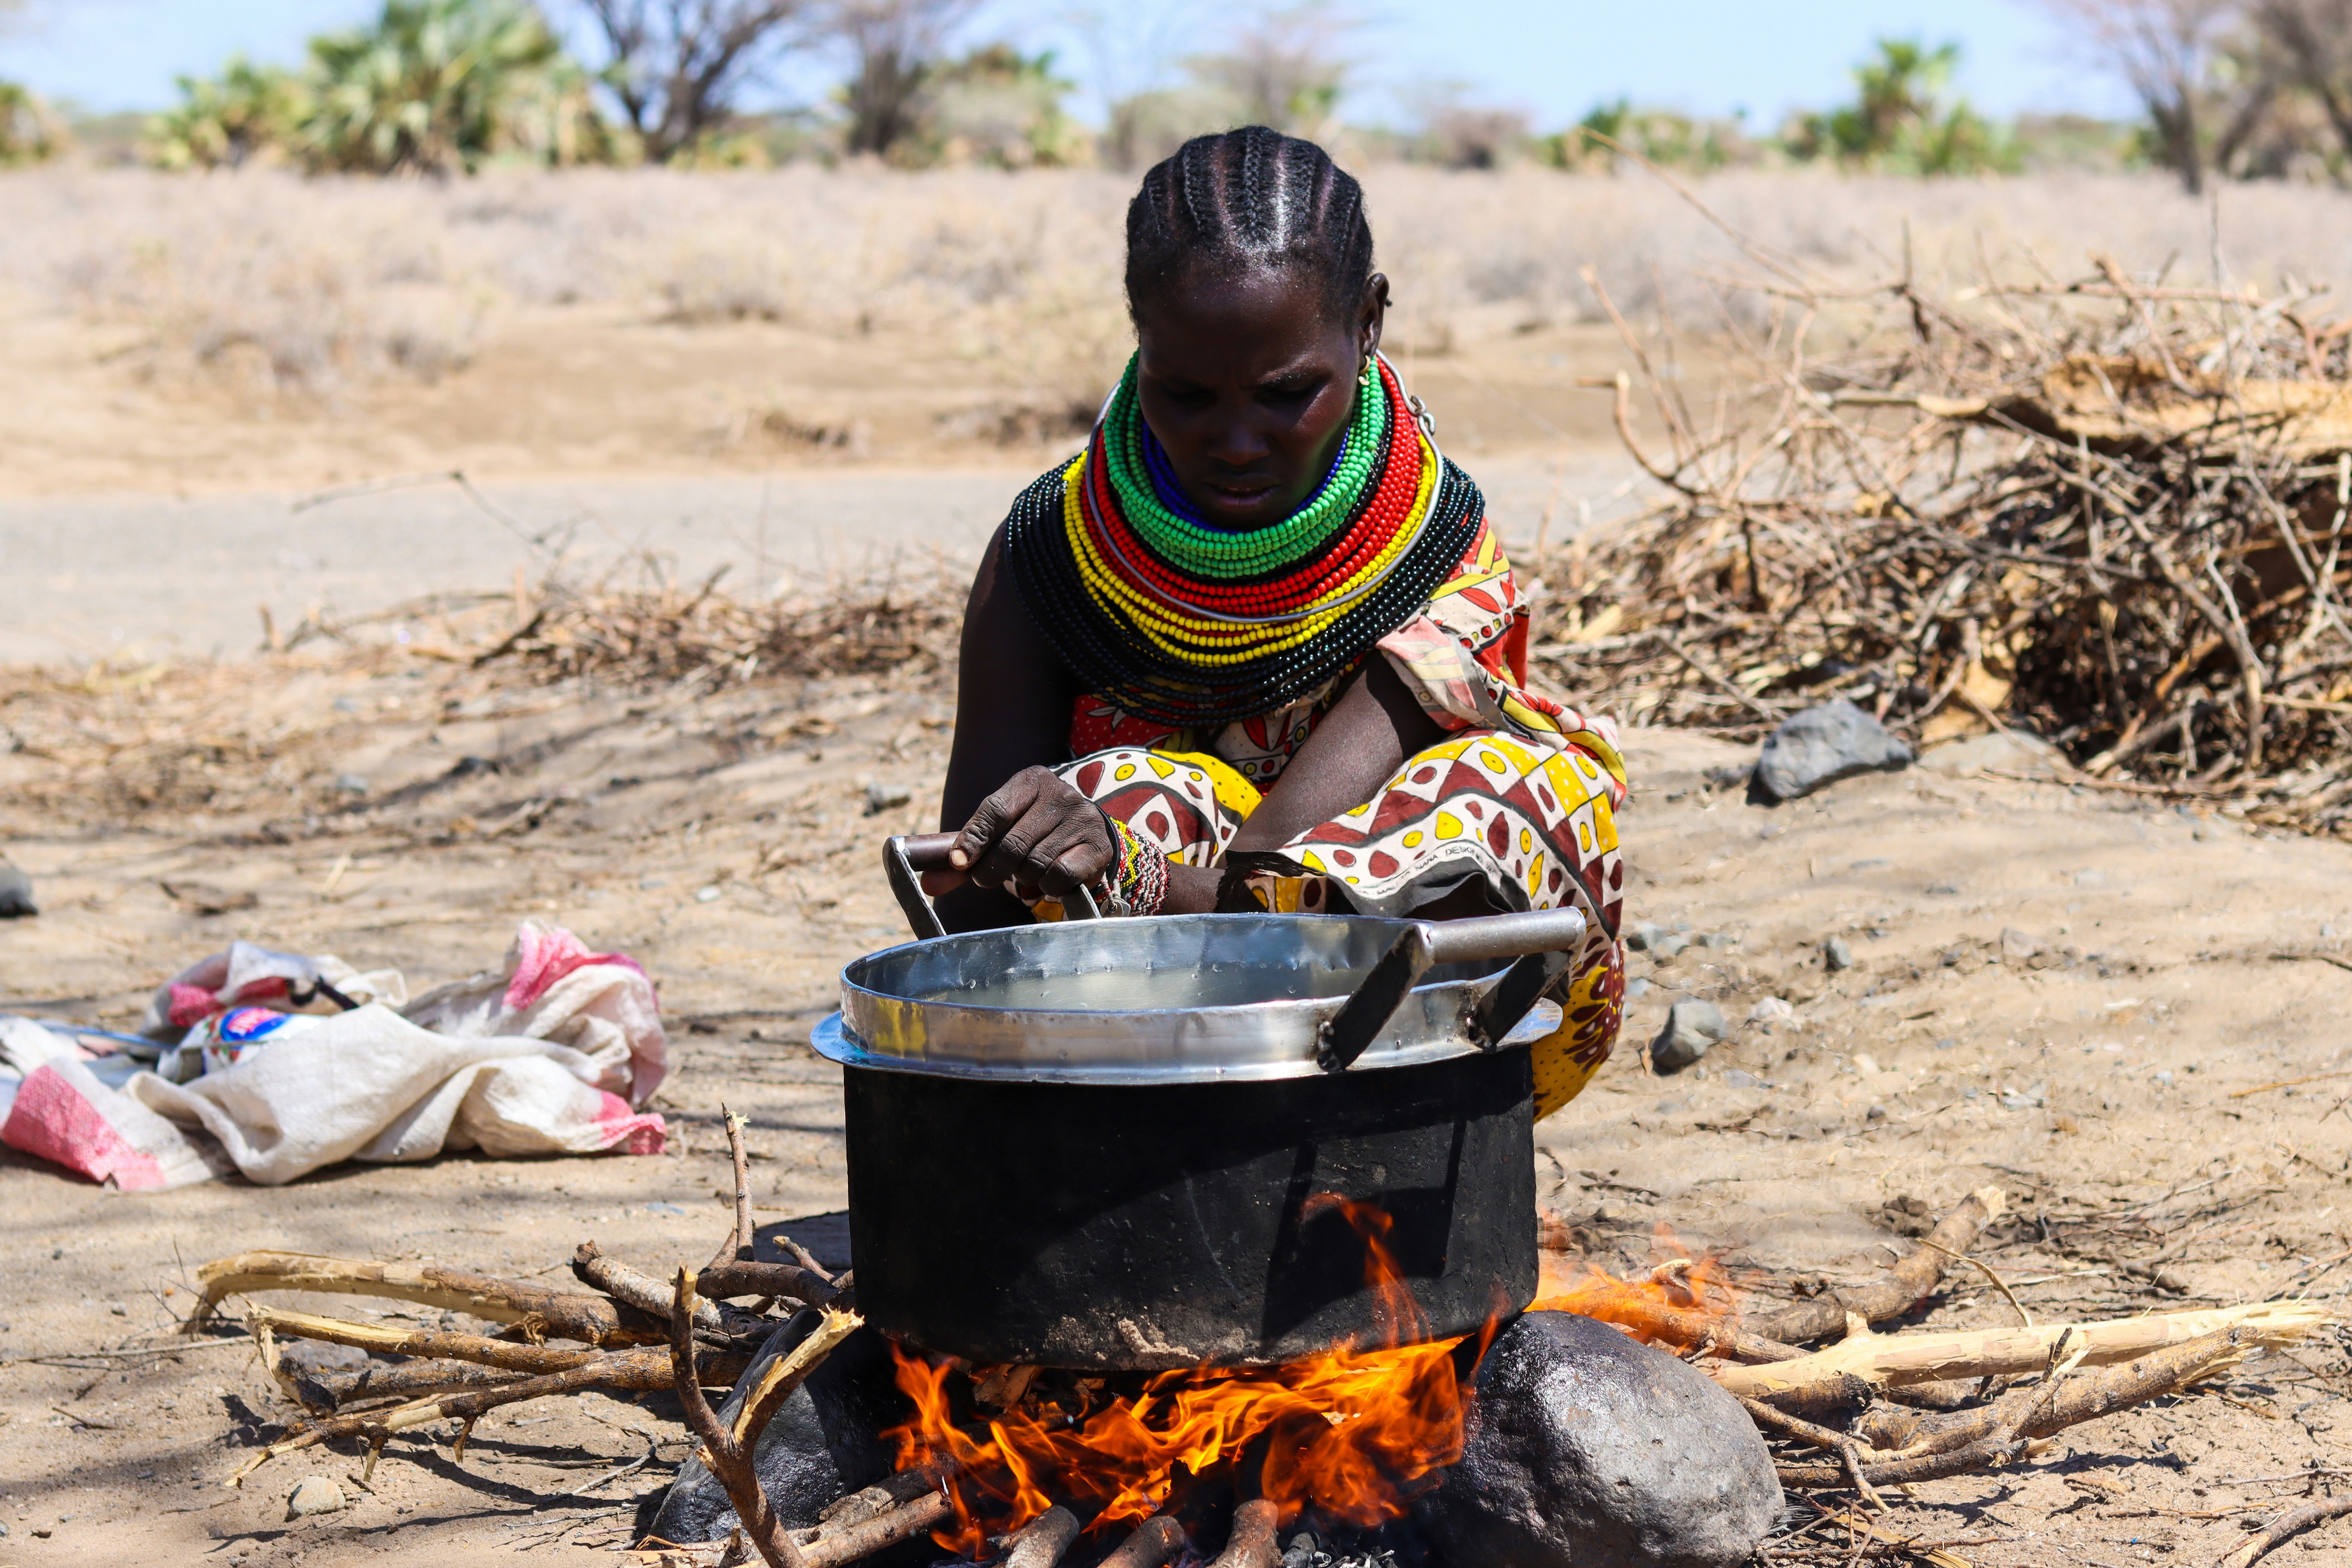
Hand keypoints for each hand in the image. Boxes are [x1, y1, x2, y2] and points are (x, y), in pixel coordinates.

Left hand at [922, 766, 1114, 901]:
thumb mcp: (998, 833)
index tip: (960, 863)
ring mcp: (1082, 818)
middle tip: (985, 879)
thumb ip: (965, 855)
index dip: (973, 840)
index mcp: (1030, 781)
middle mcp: (1060, 794)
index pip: (994, 810)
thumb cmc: (1030, 832)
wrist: (1084, 834)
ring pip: (1034, 864)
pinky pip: (1059, 876)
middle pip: (1012, 844)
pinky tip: (1049, 880)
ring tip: (1026, 873)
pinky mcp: (1098, 846)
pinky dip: (1048, 887)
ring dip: (1022, 879)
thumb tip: (928, 884)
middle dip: (992, 870)